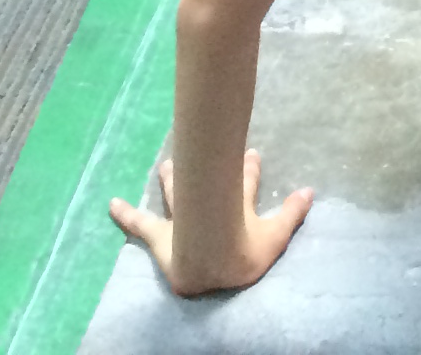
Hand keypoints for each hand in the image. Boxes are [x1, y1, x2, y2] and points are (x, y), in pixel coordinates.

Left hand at [109, 152, 312, 299]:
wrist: (210, 267)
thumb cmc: (241, 255)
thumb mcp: (275, 238)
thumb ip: (292, 215)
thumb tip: (311, 191)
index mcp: (234, 206)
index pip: (244, 184)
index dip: (248, 170)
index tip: (251, 153)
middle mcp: (206, 206)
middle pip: (207, 181)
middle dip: (210, 166)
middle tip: (206, 153)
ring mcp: (182, 220)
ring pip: (175, 194)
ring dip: (172, 179)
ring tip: (164, 166)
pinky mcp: (161, 237)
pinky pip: (141, 224)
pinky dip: (125, 215)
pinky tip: (110, 205)